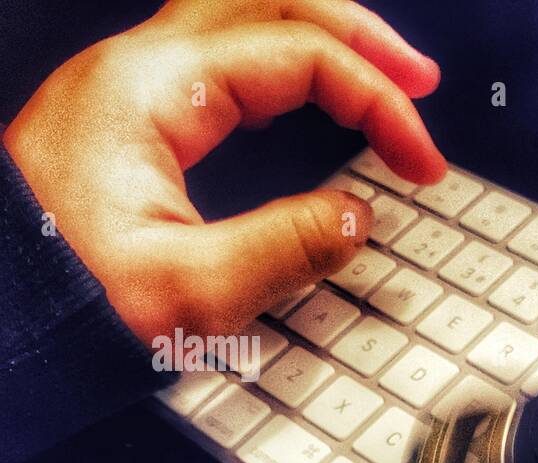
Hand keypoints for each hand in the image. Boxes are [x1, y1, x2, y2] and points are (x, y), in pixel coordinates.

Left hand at [2, 0, 443, 342]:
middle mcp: (138, 70)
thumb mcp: (185, 295)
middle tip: (418, 81)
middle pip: (269, 0)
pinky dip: (277, 68)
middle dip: (358, 33)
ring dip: (316, 37)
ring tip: (373, 75)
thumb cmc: (60, 300)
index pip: (302, 56)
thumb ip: (284, 250)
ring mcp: (126, 89)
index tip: (421, 167)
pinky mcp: (122, 122)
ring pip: (240, 18)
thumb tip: (355, 217)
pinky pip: (216, 59)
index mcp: (154, 90)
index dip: (379, 104)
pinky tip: (299, 103)